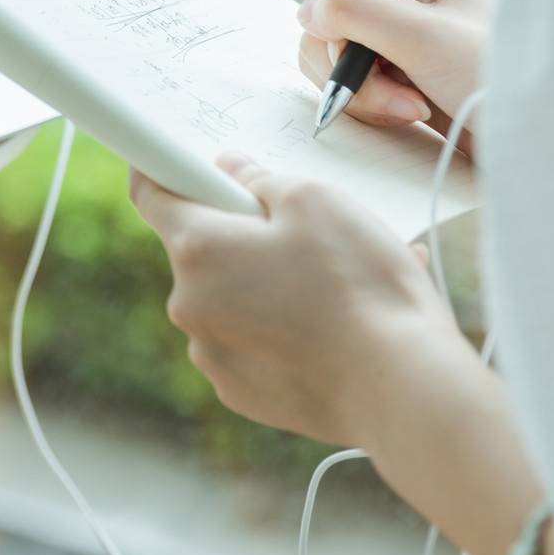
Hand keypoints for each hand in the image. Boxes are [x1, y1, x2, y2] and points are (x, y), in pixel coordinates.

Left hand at [130, 154, 475, 448]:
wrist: (401, 389)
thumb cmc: (360, 286)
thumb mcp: (318, 202)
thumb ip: (261, 179)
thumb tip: (232, 171)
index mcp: (197, 249)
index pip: (152, 196)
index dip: (159, 170)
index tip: (169, 162)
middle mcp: (188, 305)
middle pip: (201, 252)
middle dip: (242, 236)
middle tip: (301, 233)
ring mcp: (211, 355)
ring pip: (230, 300)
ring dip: (267, 284)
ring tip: (336, 285)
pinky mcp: (240, 393)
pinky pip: (250, 344)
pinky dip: (280, 330)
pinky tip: (332, 327)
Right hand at [295, 0, 492, 149]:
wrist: (533, 132)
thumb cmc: (498, 76)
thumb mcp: (424, 36)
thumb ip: (355, 11)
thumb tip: (309, 13)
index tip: (362, 32)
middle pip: (319, 14)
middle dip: (349, 59)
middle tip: (392, 81)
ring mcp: (389, 32)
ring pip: (325, 52)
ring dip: (358, 87)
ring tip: (407, 105)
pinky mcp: (388, 70)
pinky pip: (343, 81)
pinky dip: (367, 102)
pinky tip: (409, 111)